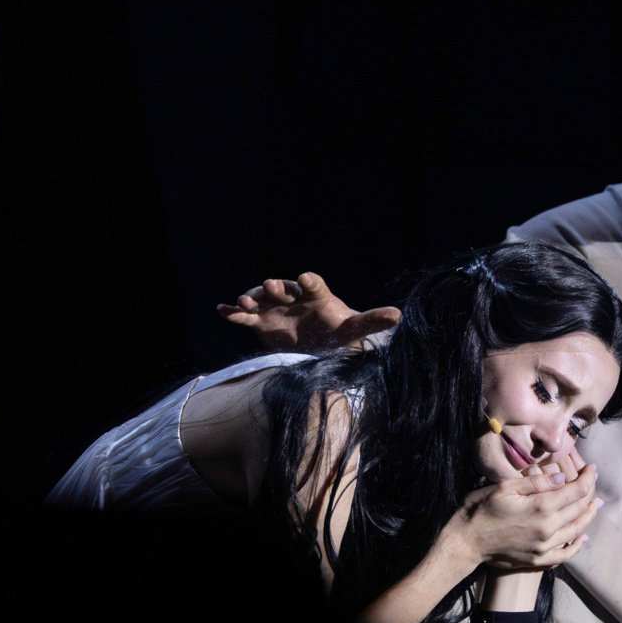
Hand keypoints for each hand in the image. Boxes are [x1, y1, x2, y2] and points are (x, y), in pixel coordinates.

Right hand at [217, 272, 400, 350]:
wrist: (314, 344)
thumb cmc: (336, 332)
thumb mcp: (353, 328)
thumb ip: (373, 320)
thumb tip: (400, 315)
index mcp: (316, 295)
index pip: (313, 284)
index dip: (309, 281)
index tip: (305, 278)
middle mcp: (293, 297)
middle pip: (283, 288)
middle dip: (276, 287)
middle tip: (271, 285)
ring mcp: (274, 308)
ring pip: (261, 299)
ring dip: (251, 298)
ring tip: (243, 300)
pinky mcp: (260, 322)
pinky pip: (244, 316)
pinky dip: (233, 313)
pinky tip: (221, 309)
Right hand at [440, 463, 600, 571]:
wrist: (466, 542)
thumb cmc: (480, 510)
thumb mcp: (505, 487)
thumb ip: (536, 482)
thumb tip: (562, 477)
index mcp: (541, 506)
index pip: (576, 491)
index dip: (588, 478)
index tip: (592, 469)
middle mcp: (548, 528)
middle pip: (580, 509)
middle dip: (590, 494)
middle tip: (592, 483)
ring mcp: (544, 547)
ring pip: (577, 531)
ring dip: (588, 517)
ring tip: (595, 505)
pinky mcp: (538, 560)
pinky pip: (565, 554)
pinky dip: (577, 545)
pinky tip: (582, 537)